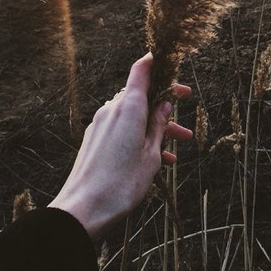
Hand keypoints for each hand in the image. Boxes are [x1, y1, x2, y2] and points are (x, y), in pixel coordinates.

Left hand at [49, 53, 191, 240]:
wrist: (83, 209)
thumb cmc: (122, 183)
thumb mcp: (151, 154)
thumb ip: (158, 125)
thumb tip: (164, 104)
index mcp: (129, 107)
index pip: (141, 69)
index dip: (157, 61)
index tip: (171, 61)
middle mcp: (112, 110)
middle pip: (142, 94)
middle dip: (165, 101)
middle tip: (187, 103)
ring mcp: (101, 124)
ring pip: (135, 114)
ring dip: (156, 124)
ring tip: (180, 144)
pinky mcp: (95, 138)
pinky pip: (123, 128)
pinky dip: (140, 135)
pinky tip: (159, 158)